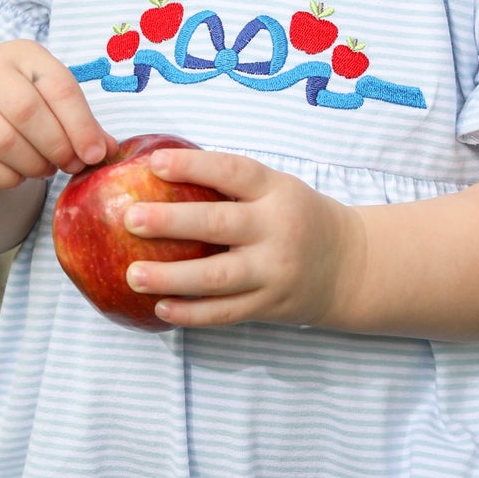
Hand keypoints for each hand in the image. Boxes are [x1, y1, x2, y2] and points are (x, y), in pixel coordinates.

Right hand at [0, 40, 115, 189]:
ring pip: (2, 140)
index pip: (58, 86)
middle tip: (71, 165)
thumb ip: (81, 123)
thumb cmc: (21, 104)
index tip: (95, 154)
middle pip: (26, 111)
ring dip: (33, 165)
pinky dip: (8, 178)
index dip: (81, 125)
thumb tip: (107, 151)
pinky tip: (20, 176)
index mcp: (22, 53)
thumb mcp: (51, 101)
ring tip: (46, 170)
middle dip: (56, 146)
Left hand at [120, 148, 365, 328]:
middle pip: (219, 225)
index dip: (193, 167)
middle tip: (130, 218)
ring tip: (133, 274)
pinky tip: (160, 309)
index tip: (154, 164)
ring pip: (218, 277)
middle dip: (172, 222)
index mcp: (277, 191)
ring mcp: (274, 271)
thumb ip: (230, 184)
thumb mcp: (277, 189)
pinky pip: (225, 313)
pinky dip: (192, 313)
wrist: (349, 266)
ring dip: (172, 277)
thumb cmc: (297, 218)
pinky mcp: (270, 305)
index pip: (233, 172)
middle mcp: (277, 230)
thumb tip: (158, 170)